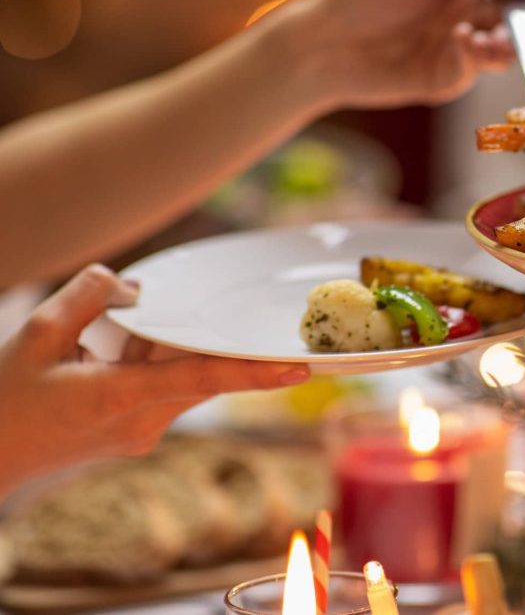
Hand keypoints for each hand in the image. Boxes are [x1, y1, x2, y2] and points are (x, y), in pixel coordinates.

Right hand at [0, 265, 309, 498]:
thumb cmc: (6, 397)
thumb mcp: (37, 334)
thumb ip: (89, 297)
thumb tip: (134, 286)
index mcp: (119, 398)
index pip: (201, 378)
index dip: (254, 372)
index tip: (299, 369)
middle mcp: (141, 422)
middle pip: (202, 373)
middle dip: (220, 344)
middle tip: (258, 322)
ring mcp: (141, 433)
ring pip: (185, 379)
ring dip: (175, 350)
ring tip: (124, 337)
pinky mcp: (137, 434)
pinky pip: (166, 388)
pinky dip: (156, 362)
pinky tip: (117, 348)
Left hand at [271, 0, 524, 110]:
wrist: (324, 42)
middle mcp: (467, 13)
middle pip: (518, 17)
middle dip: (524, 19)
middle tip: (517, 19)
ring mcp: (457, 48)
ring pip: (505, 50)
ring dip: (506, 44)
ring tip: (488, 40)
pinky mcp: (445, 78)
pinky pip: (475, 69)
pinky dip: (475, 57)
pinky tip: (459, 42)